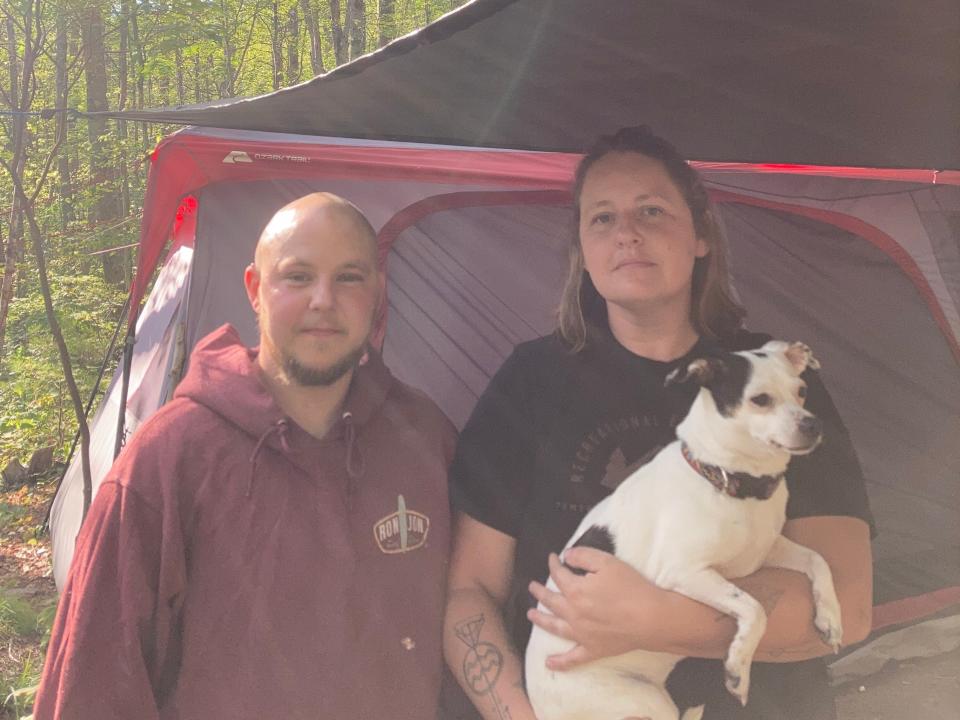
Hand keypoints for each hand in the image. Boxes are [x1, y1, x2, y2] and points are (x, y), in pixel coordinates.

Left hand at [526, 548, 662, 670]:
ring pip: (554, 626)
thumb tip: (565, 556)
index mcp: (575, 591)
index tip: (552, 558)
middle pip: (551, 600)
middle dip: (539, 591)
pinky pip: (573, 658)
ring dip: (540, 620)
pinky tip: (548, 663)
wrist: (651, 618)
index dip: (553, 564)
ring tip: (530, 614)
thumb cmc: (631, 587)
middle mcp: (573, 613)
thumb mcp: (608, 562)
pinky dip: (559, 662)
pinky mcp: (593, 649)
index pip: (558, 575)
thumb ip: (583, 556)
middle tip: (532, 586)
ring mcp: (581, 634)